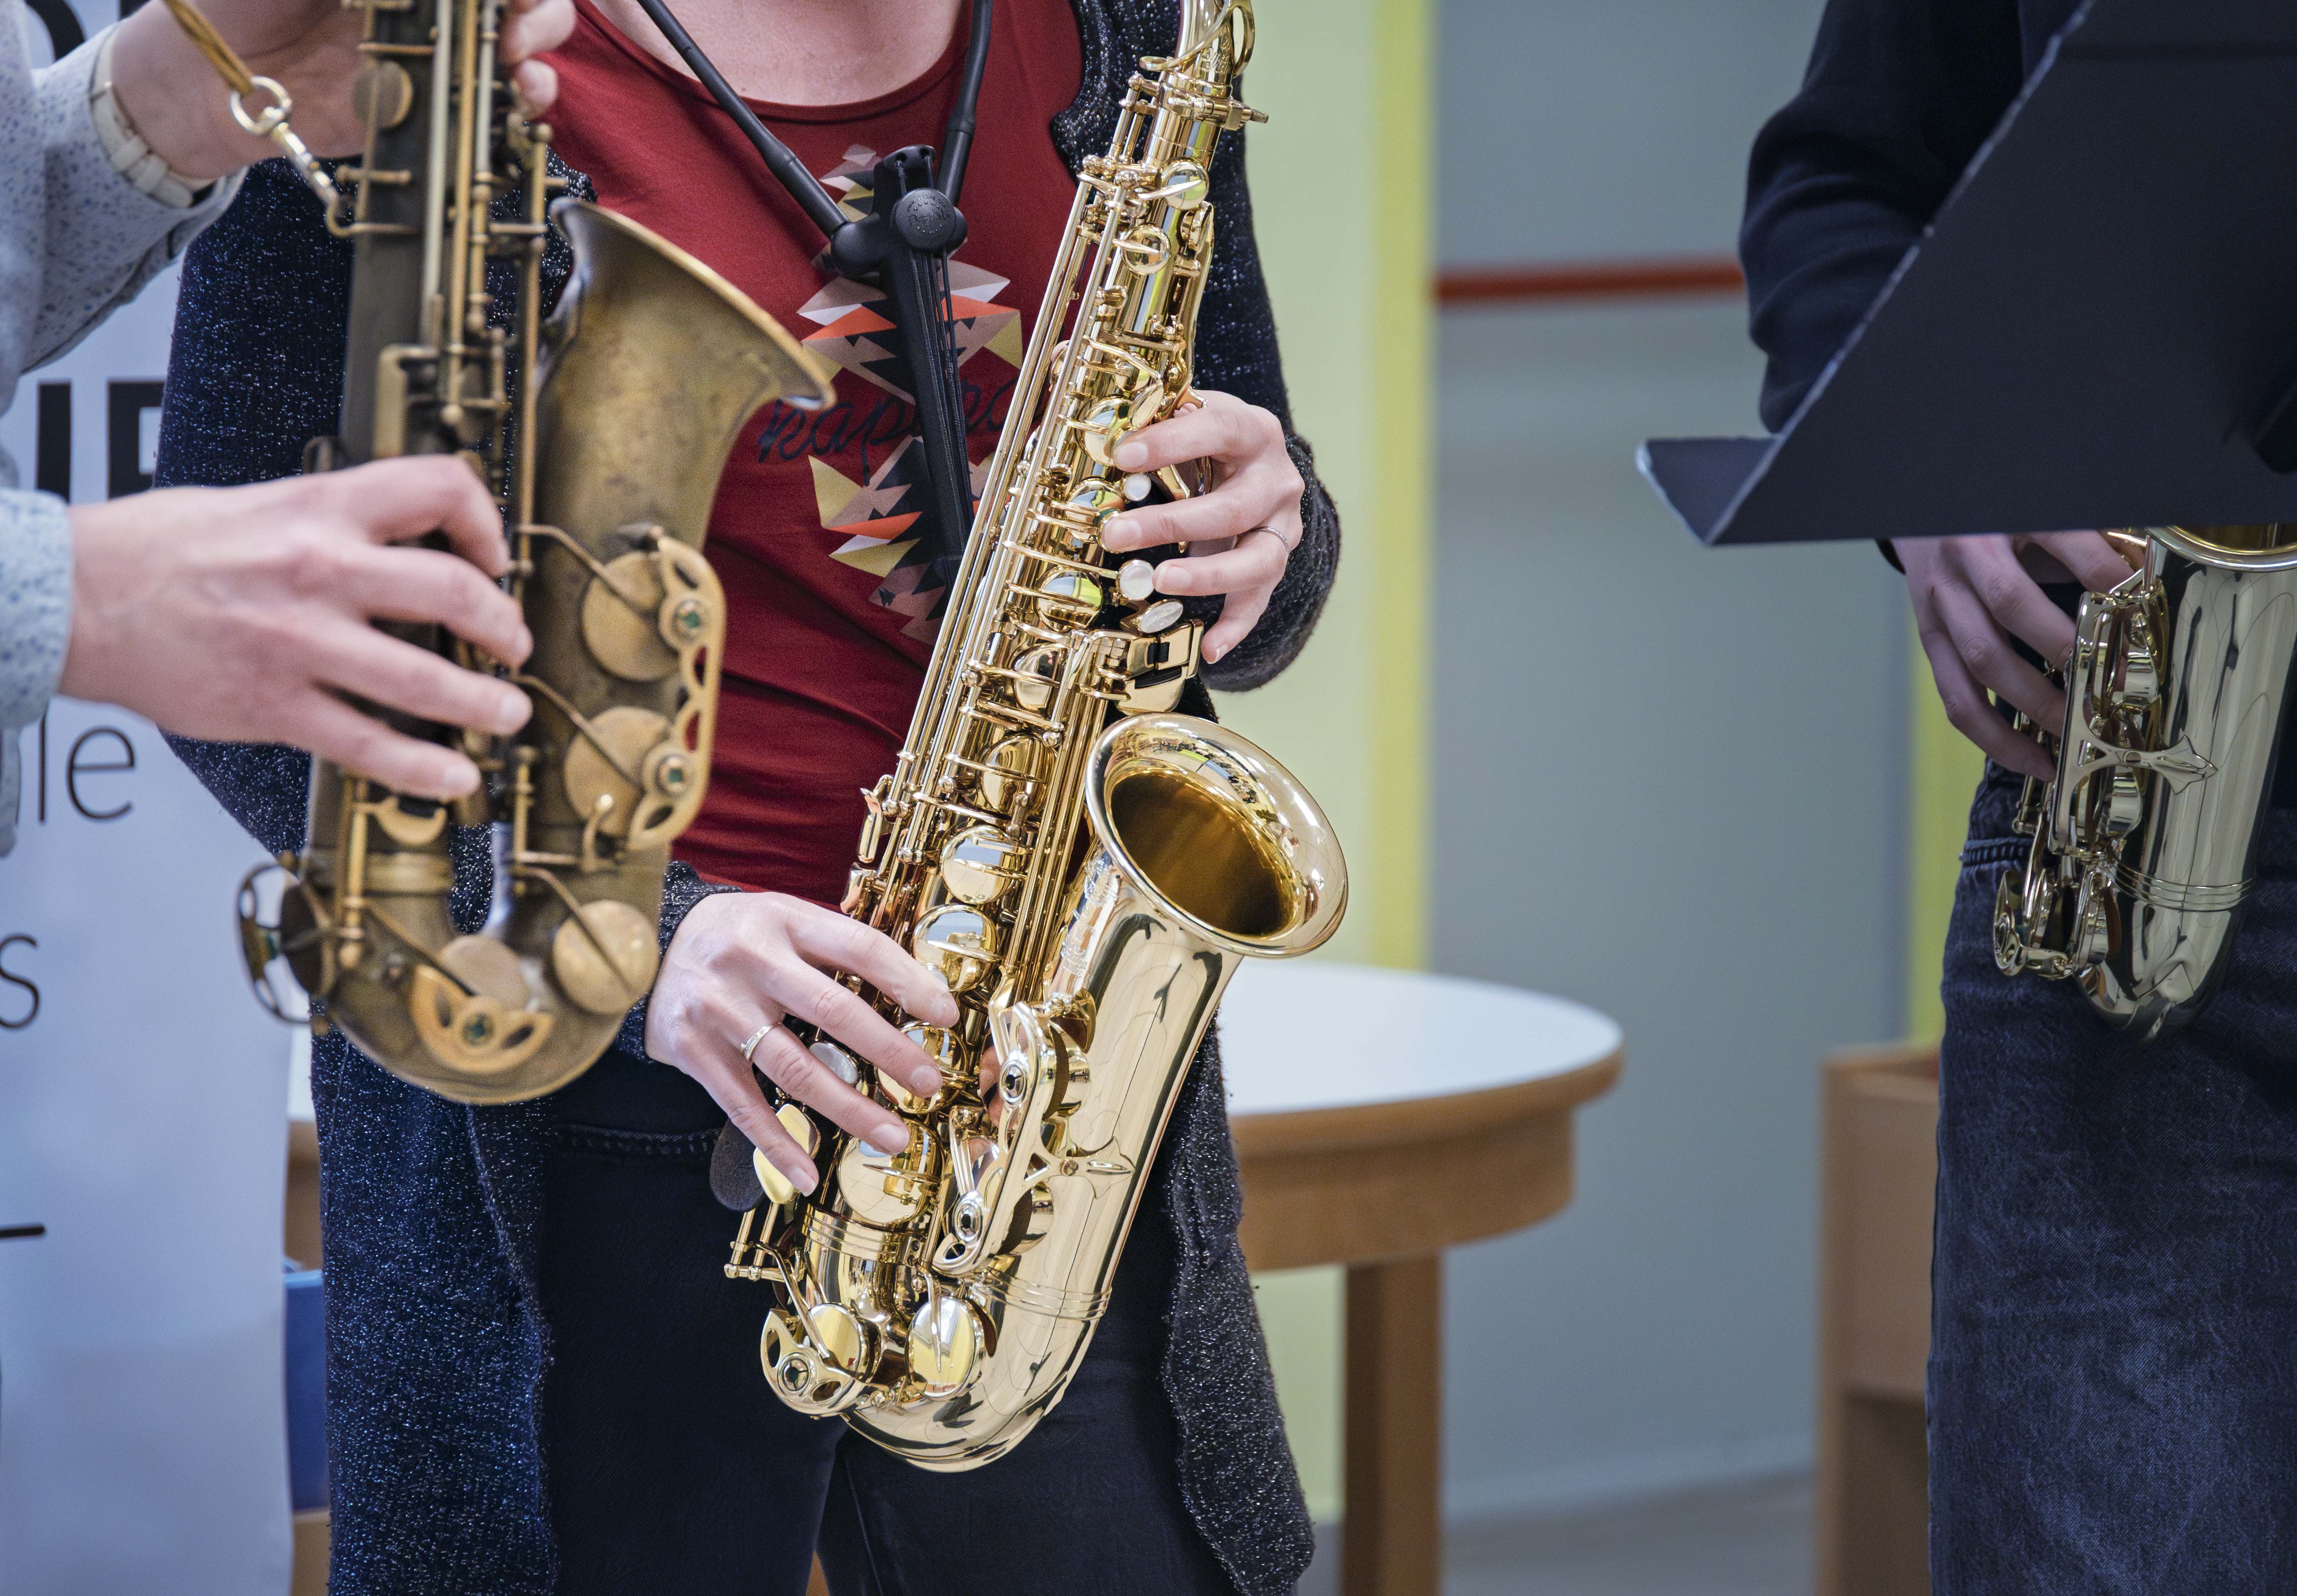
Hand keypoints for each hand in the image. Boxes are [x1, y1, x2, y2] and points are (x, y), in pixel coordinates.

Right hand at [60, 456, 533, 798]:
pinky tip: (452, 777)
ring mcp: (302, 644)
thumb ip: (334, 523)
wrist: (76, 596)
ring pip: (425, 680)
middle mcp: (320, 572)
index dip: (486, 522)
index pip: (437, 488)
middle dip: (503, 627)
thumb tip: (401, 544)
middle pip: (452, 592)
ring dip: (483, 704)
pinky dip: (422, 768)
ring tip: (507, 715)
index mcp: (319, 509)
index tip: (495, 557)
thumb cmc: (159, 549)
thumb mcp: (259, 504)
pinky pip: (369, 745)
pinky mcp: (276, 706)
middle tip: (515, 647)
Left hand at [107, 0, 574, 181]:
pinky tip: (520, 89)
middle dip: (535, 2)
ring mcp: (440, 50)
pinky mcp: (436, 106)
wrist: (211, 75)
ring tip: (519, 55)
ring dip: (539, 39)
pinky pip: (499, 100)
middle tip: (512, 18)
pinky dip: (527, 95)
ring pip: (525, 39)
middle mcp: (433, 1)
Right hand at [644, 893, 962, 1195]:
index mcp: (784, 920)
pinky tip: (807, 1172)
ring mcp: (719, 1009)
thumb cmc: (734, 937)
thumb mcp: (782, 918)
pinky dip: (777, 1143)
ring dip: (848, 1108)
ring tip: (891, 1136)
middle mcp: (751, 962)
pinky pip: (743, 1105)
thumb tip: (916, 988)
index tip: (945, 1014)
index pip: (859, 947)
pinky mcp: (693, 1051)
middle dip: (888, 1050)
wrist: (637, 949)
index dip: (908, 981)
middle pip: (832, 1009)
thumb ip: (836, 946)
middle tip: (928, 1082)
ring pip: (794, 1067)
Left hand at [1099, 390, 1303, 664]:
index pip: (1216, 429)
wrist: (1254, 463)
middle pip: (1231, 507)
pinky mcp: (1274, 562)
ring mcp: (1280, 525)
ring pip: (1258, 559)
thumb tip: (1057, 361)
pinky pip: (1259, 601)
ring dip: (1209, 575)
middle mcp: (1274, 478)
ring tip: (1163, 581)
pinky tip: (1206, 647)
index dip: (1170, 442)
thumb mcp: (1177, 411)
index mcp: (1248, 429)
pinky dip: (1234, 626)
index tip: (1122, 456)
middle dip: (1171, 523)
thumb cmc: (1201, 437)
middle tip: (1116, 533)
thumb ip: (1131, 400)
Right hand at [1902, 531, 2139, 778]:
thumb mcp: (2041, 510)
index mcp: (2004, 517)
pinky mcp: (1928, 638)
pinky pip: (1956, 696)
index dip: (2106, 576)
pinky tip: (2033, 759)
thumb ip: (2088, 540)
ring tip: (2079, 732)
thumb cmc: (1999, 515)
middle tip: (2116, 683)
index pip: (2063, 543)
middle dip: (2070, 649)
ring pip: (1983, 659)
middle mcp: (1966, 558)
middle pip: (2013, 605)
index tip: (2145, 607)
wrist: (1922, 509)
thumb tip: (2143, 584)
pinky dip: (1994, 736)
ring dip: (2035, 703)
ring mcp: (1941, 602)